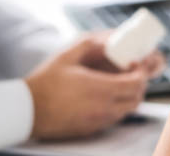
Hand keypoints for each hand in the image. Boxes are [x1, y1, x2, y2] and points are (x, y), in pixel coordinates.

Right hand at [24, 33, 163, 138]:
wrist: (28, 110)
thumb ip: (89, 44)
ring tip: (117, 84)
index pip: (136, 84)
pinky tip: (103, 96)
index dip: (141, 73)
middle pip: (136, 99)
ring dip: (128, 96)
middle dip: (138, 85)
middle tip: (130, 73)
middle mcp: (103, 108)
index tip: (134, 64)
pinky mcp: (91, 129)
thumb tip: (106, 40)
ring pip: (127, 110)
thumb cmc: (45, 83)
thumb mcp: (66, 56)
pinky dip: (117, 107)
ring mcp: (98, 121)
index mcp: (100, 89)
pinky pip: (114, 119)